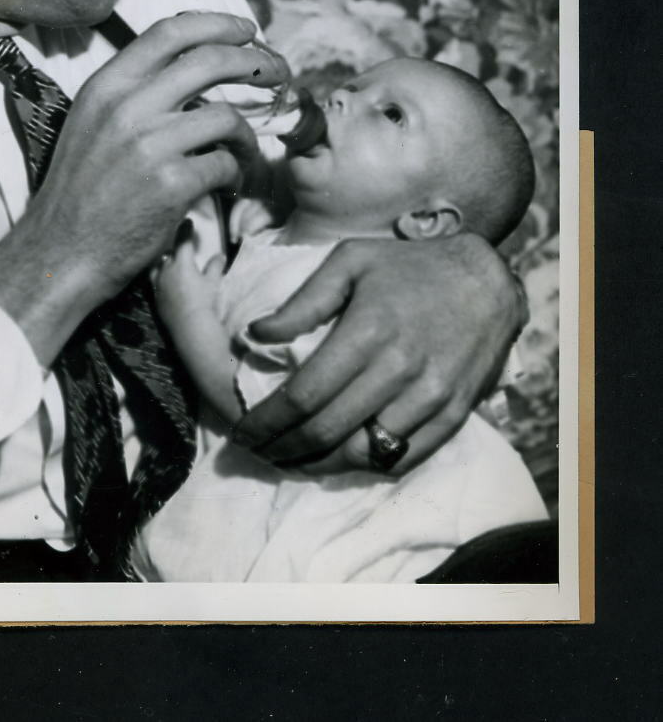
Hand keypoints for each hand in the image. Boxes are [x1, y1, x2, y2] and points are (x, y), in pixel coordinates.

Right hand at [0, 12, 287, 361]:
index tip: (246, 30)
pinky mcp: (171, 184)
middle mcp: (127, 106)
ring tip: (246, 152)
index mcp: (107, 85)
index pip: (171, 32)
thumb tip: (192, 70)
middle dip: (255, 61)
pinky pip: (225, 164)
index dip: (217, 24)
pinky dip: (236, 174)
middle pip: (210, 60)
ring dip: (247, 134)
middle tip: (277, 72)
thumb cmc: (81, 190)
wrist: (60, 251)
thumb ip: (134, 93)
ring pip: (226, 116)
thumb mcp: (92, 123)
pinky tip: (229, 185)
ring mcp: (150, 145)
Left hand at [154, 238, 225, 332]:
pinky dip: (160, 278)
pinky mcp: (155, 297)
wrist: (189, 326)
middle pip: (169, 253)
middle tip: (181, 248)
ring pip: (158, 267)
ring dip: (164, 263)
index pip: (183, 240)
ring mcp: (158, 283)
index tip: (188, 221)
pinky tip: (165, 282)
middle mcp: (166, 269)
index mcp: (181, 262)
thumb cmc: (204, 301)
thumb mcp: (213, 282)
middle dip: (175, 250)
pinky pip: (155, 282)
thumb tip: (220, 256)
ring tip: (170, 264)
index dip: (186, 229)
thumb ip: (214, 267)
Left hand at [229, 233, 526, 473]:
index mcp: (367, 331)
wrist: (485, 280)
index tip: (242, 433)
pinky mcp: (453, 416)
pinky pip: (402, 458)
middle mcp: (398, 370)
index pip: (304, 395)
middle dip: (282, 449)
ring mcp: (430, 398)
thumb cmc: (408, 266)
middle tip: (256, 452)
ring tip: (288, 460)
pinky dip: (364, 465)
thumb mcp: (350, 261)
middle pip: (327, 431)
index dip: (267, 422)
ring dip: (318, 465)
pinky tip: (337, 460)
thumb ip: (303, 301)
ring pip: (362, 453)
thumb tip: (256, 334)